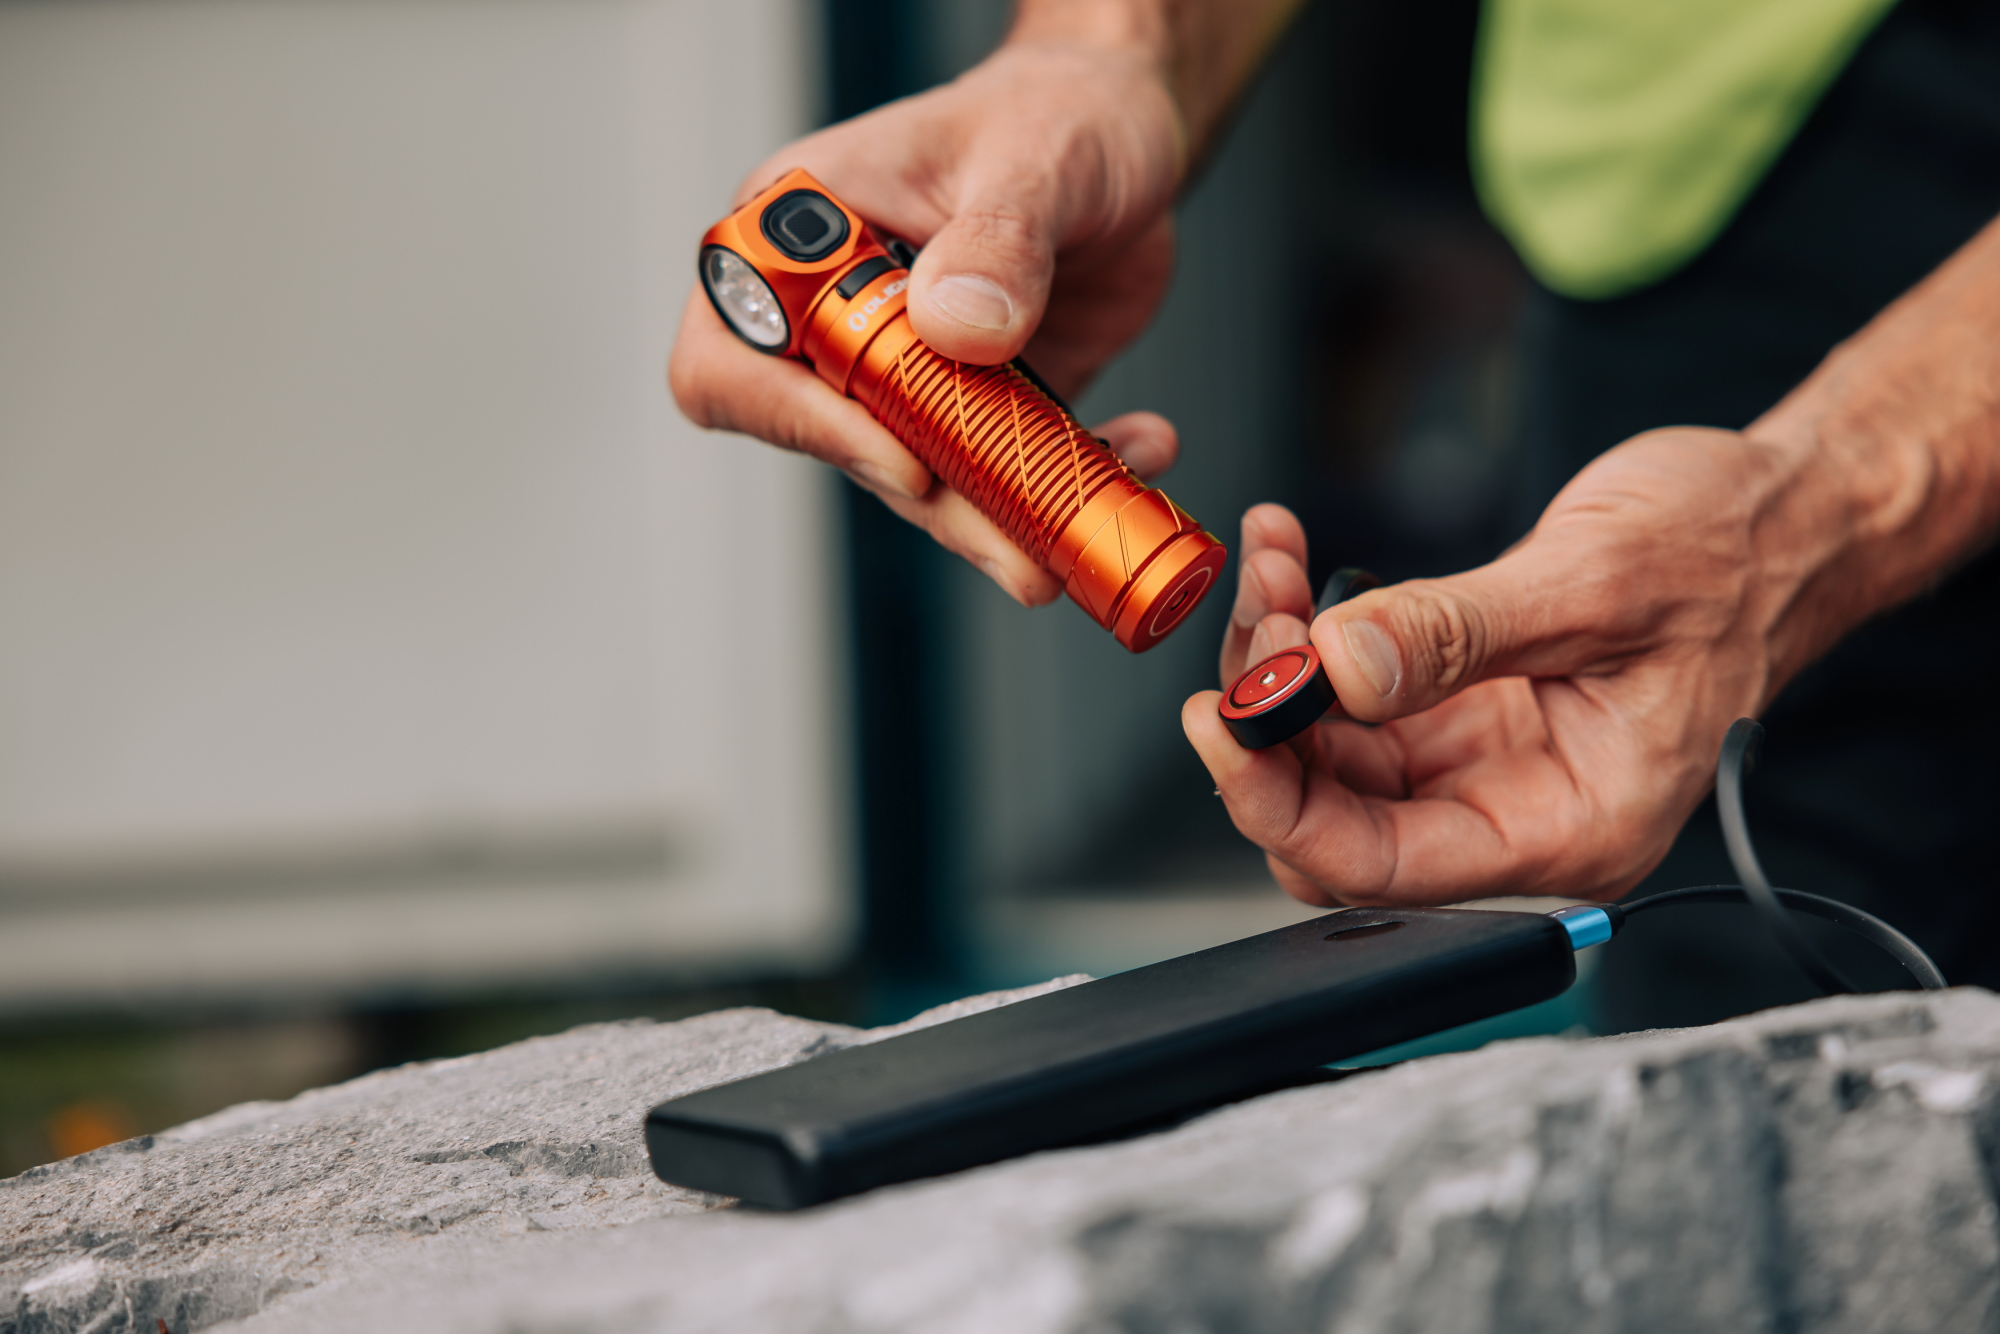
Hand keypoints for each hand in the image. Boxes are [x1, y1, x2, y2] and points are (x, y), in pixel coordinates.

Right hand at [668, 40, 1184, 605]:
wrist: (1129, 129)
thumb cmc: (1056, 112)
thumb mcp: (1033, 157)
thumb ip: (997, 236)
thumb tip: (954, 324)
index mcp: (803, 235)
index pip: (731, 357)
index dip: (799, 419)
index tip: (900, 449)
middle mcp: (837, 314)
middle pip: (837, 442)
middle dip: (929, 501)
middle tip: (1011, 545)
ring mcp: (907, 370)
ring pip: (920, 479)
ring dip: (999, 518)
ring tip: (1072, 535)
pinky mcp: (978, 407)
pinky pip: (1003, 475)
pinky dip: (1067, 486)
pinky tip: (1138, 448)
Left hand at [1183, 428, 1833, 905]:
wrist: (1774, 517)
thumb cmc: (1727, 559)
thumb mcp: (1592, 583)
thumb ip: (1457, 634)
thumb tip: (1335, 666)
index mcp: (1567, 829)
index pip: (1384, 868)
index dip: (1281, 806)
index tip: (1221, 724)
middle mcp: (1515, 814)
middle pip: (1337, 820)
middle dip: (1273, 726)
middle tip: (1255, 625)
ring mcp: (1479, 765)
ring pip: (1328, 755)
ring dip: (1281, 665)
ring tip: (1271, 570)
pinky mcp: (1457, 712)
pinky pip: (1350, 696)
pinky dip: (1310, 633)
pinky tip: (1290, 561)